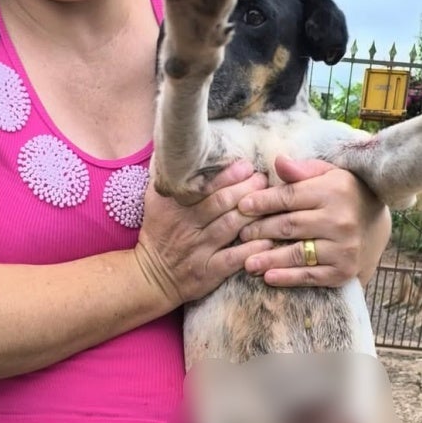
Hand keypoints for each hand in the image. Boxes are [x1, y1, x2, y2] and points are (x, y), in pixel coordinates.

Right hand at [135, 160, 272, 305]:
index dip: (227, 175)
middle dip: (246, 188)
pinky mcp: (208, 272)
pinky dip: (251, 248)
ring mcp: (198, 249)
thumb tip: (175, 145)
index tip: (246, 166)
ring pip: (229, 226)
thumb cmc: (159, 233)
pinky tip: (267, 239)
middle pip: (220, 203)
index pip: (203, 186)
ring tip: (270, 201)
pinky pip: (232, 258)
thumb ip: (166, 175)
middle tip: (263, 179)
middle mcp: (186, 225)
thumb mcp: (155, 202)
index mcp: (173, 205)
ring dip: (253, 212)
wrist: (150, 277)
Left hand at [237, 156, 390, 286]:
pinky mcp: (344, 271)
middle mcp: (340, 220)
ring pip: (297, 253)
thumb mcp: (327, 175)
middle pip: (289, 226)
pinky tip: (269, 277)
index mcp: (334, 191)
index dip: (262, 201)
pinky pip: (310, 276)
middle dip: (260, 230)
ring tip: (246, 262)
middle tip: (240, 234)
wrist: (375, 226)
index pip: (289, 196)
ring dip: (268, 258)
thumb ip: (301, 170)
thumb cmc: (343, 195)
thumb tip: (278, 161)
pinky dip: (288, 278)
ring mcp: (344, 248)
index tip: (241, 206)